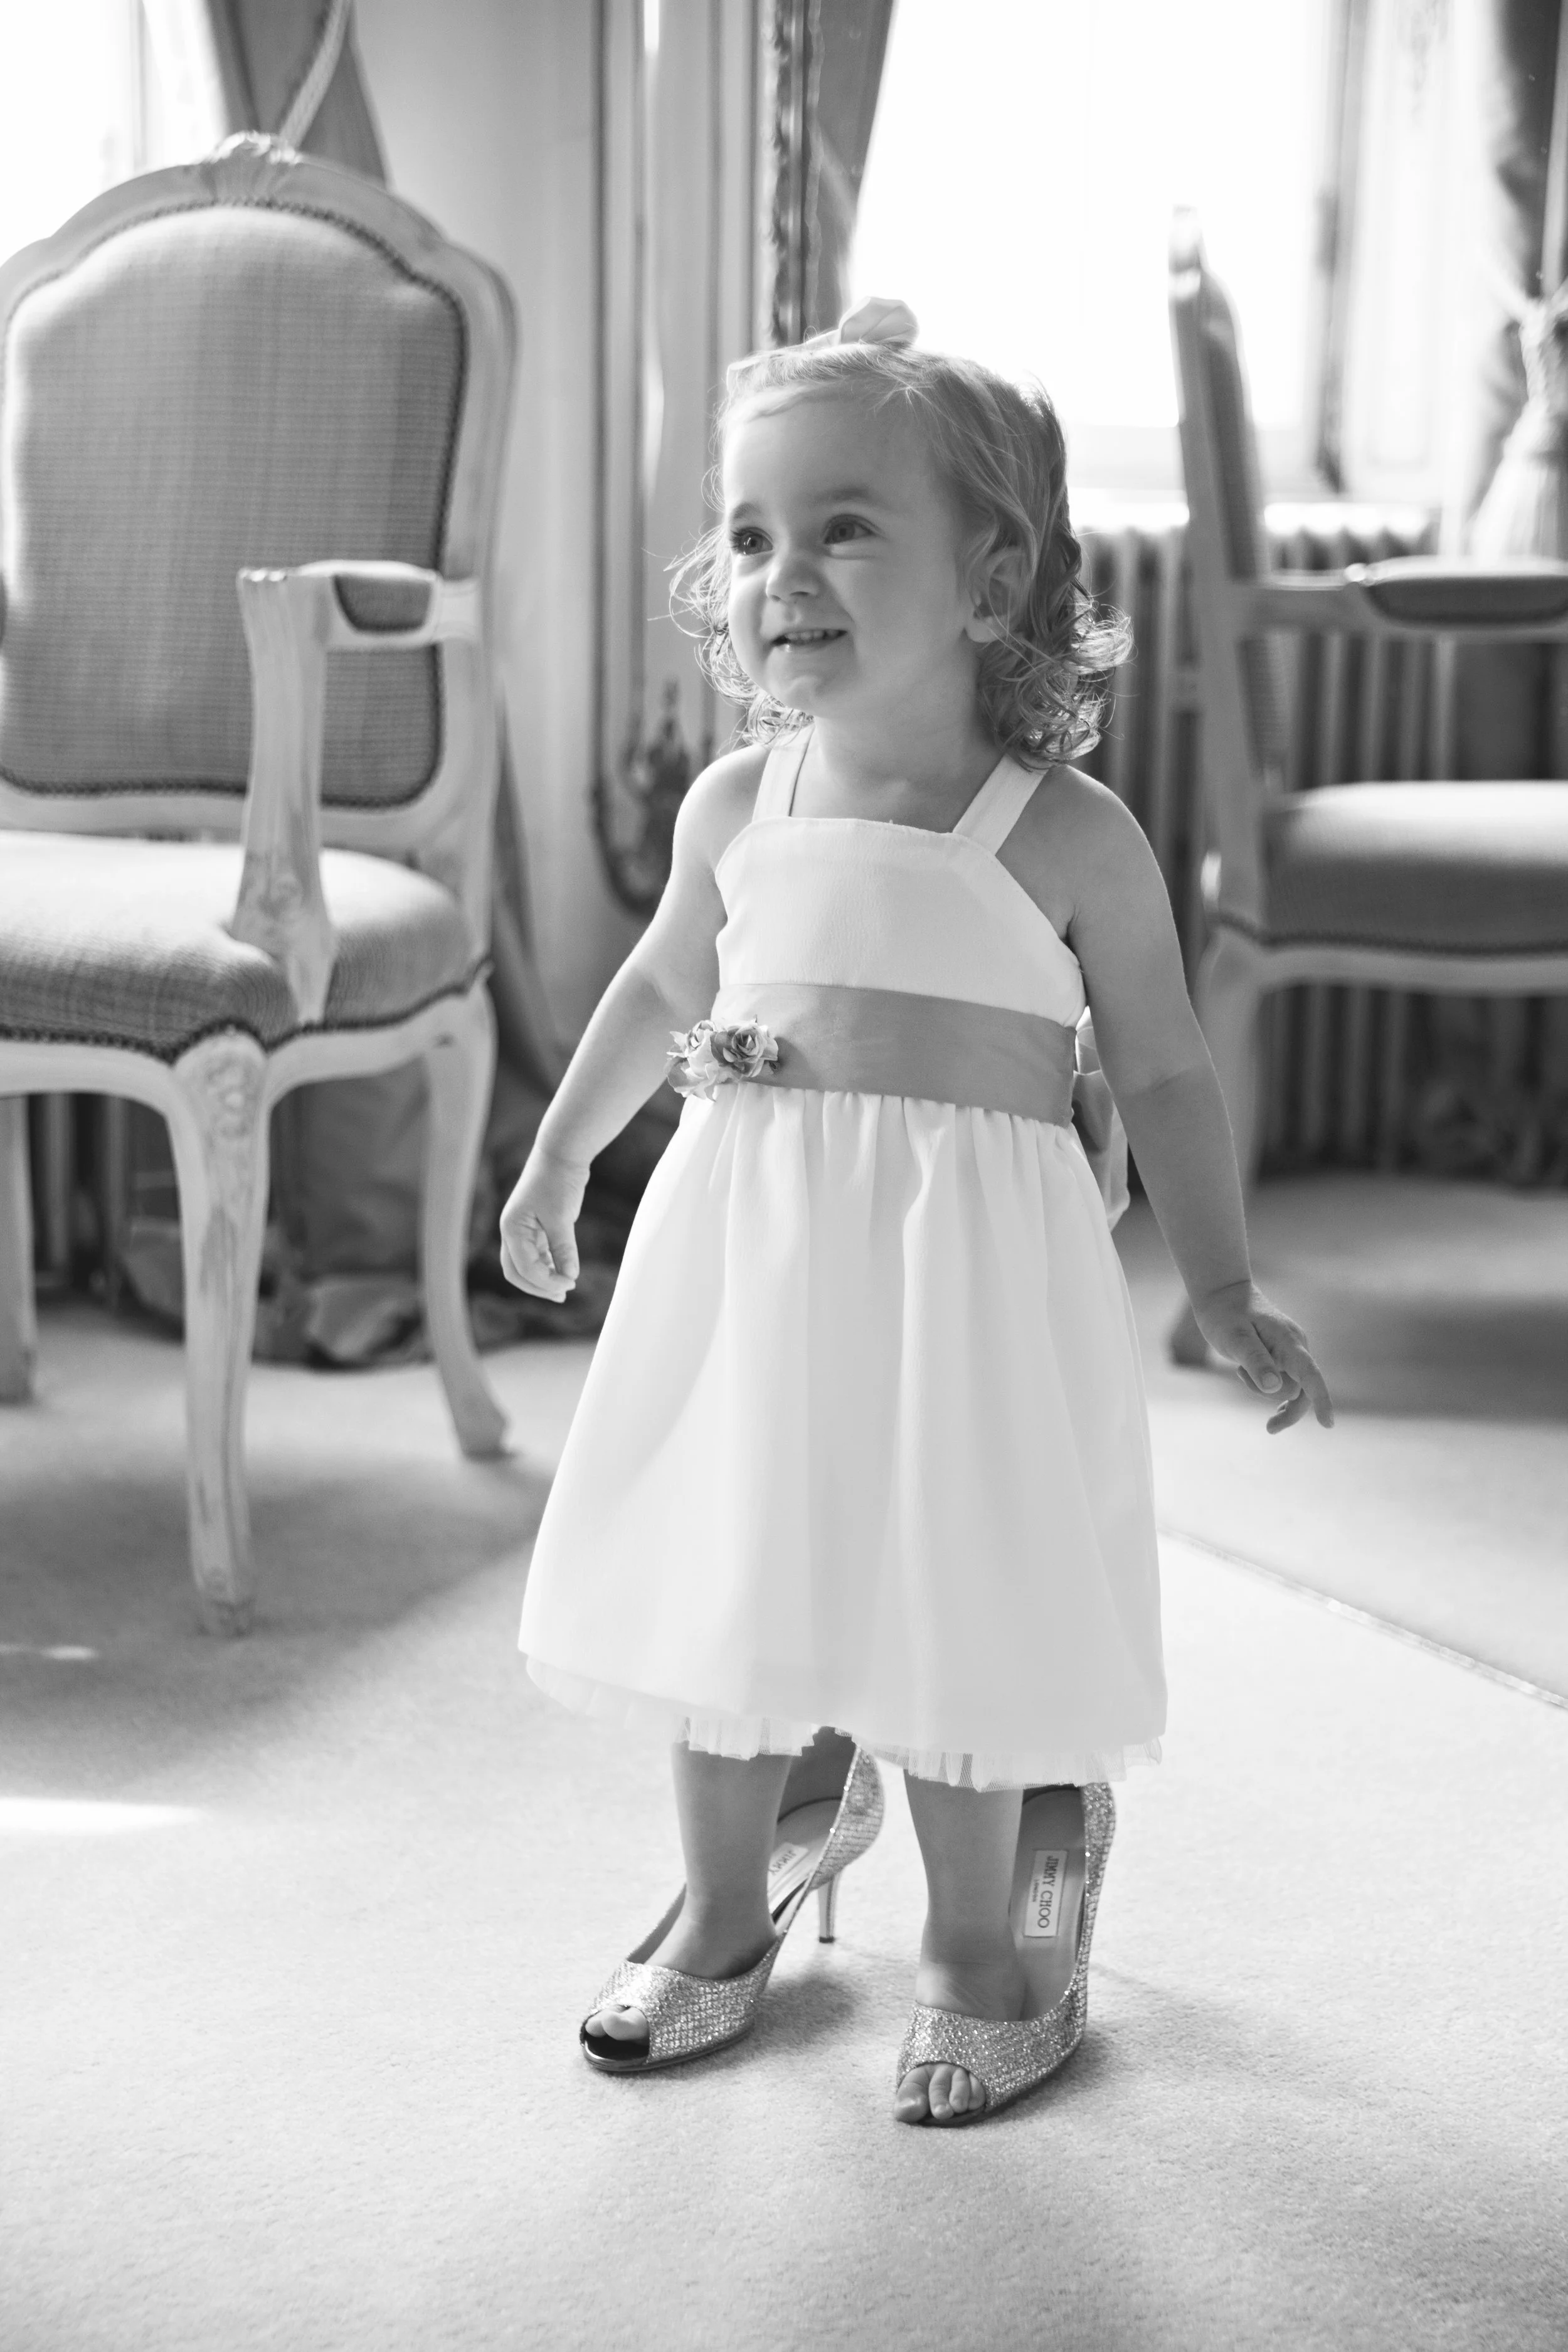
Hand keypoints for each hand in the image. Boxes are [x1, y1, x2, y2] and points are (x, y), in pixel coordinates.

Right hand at [498, 1145, 588, 1302]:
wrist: (562, 1153)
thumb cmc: (558, 1181)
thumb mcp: (562, 1217)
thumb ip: (563, 1249)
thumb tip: (569, 1277)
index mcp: (512, 1228)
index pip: (523, 1267)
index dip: (545, 1281)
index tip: (570, 1283)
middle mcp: (513, 1231)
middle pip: (517, 1271)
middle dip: (538, 1287)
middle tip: (563, 1295)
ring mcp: (523, 1229)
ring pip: (526, 1265)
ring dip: (543, 1279)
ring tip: (566, 1288)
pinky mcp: (536, 1226)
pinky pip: (538, 1254)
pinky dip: (548, 1266)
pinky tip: (564, 1272)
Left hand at [1192, 1280, 1333, 1433]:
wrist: (1222, 1293)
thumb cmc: (1226, 1314)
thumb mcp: (1235, 1339)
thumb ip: (1256, 1361)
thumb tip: (1275, 1389)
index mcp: (1288, 1342)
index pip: (1310, 1375)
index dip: (1321, 1400)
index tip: (1328, 1424)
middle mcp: (1295, 1346)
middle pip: (1302, 1390)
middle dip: (1289, 1411)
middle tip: (1270, 1429)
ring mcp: (1290, 1350)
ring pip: (1290, 1386)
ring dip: (1267, 1391)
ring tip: (1241, 1372)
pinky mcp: (1281, 1353)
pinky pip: (1281, 1378)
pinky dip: (1266, 1385)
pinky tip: (1248, 1375)